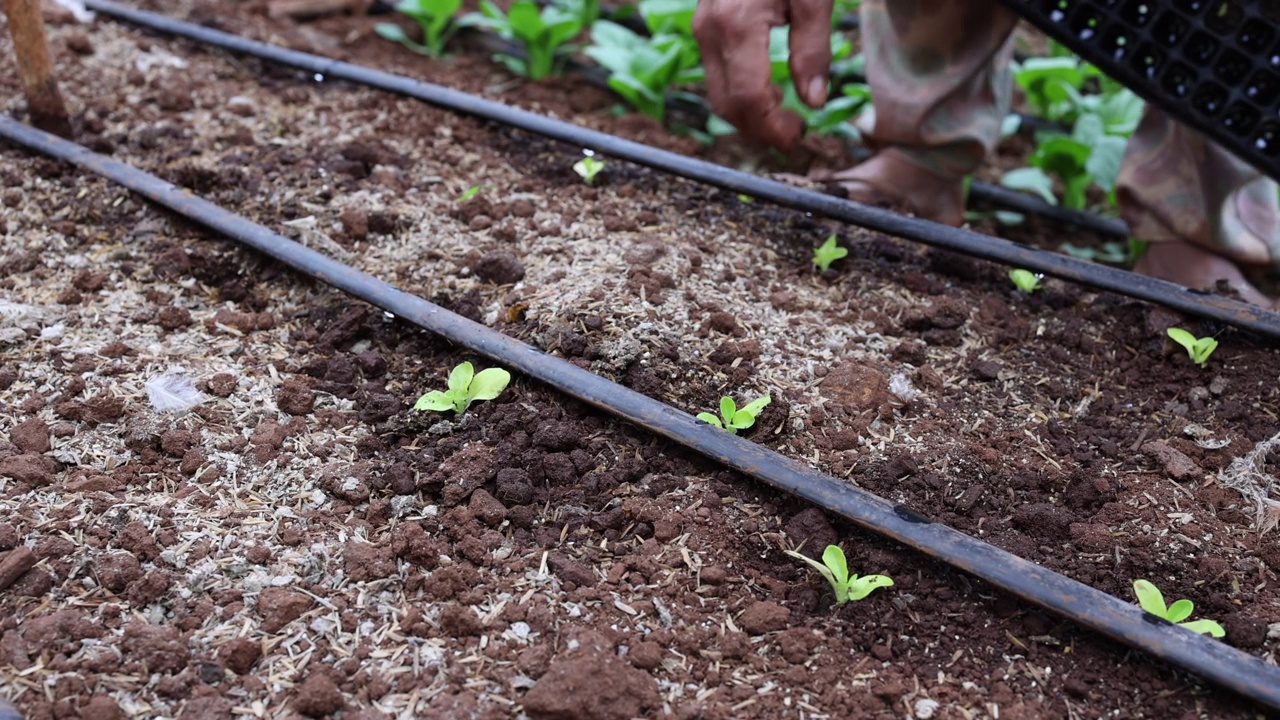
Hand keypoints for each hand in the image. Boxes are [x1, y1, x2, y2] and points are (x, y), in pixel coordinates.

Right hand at [692, 0, 833, 149]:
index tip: (797, 137)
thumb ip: (813, 48)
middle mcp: (710, 31)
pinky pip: (717, 76)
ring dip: (749, 116)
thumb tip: (814, 101)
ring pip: (718, 94)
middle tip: (795, 133)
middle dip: (760, 130)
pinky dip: (741, 96)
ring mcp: (703, 29)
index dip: (772, 127)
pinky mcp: (706, 27)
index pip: (748, 98)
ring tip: (785, 116)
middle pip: (727, 104)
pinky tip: (769, 92)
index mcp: (737, 25)